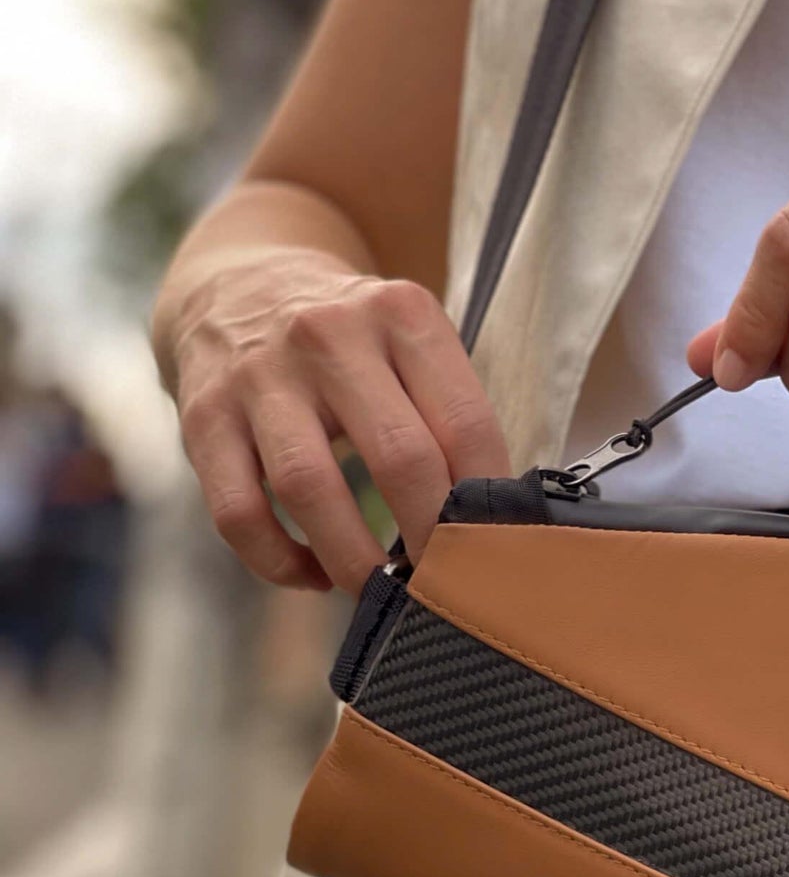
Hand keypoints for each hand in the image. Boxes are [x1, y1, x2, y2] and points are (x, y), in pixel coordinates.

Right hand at [162, 250, 508, 590]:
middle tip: (449, 582)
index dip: (487, 500)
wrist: (233, 286)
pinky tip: (314, 576)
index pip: (466, 424)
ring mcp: (259, 375)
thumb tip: (496, 524)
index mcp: (399, 314)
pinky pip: (239, 512)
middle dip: (432, 538)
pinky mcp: (203, 417)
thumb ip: (451, 413)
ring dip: (354, 559)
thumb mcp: (409, 341)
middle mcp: (326, 335)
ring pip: (311, 489)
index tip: (497, 546)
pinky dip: (279, 561)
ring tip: (384, 590)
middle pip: (400, 459)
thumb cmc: (352, 341)